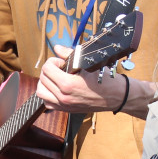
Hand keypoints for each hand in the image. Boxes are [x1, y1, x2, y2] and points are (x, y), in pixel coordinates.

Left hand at [37, 45, 153, 117]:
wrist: (116, 96)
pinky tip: (56, 88)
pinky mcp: (66, 110)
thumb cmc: (105, 79)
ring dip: (45, 82)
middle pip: (42, 79)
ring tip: (55, 77)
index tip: (62, 62)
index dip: (53, 61)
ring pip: (41, 92)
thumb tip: (57, 48)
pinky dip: (48, 94)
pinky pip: (47, 103)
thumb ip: (69, 54)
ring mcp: (63, 105)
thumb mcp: (88, 63)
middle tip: (60, 68)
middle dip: (49, 70)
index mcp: (68, 84)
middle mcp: (63, 97)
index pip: (47, 69)